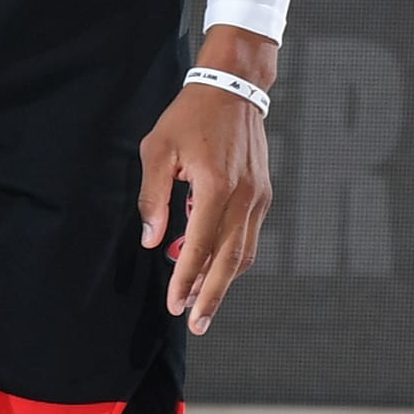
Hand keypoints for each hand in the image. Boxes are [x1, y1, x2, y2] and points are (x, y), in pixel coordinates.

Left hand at [138, 70, 272, 336]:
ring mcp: (258, 197)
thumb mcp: (157, 150)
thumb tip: (151, 241)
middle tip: (196, 324)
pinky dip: (231, 257)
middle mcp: (243, 197)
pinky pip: (248, 236)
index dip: (185, 279)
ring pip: (243, 253)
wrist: (233, 89)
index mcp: (215, 187)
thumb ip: (153, 197)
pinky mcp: (262, 194)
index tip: (174, 304)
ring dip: (223, 281)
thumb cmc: (188, 117)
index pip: (199, 246)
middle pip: (229, 261)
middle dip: (210, 296)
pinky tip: (212, 267)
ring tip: (202, 304)